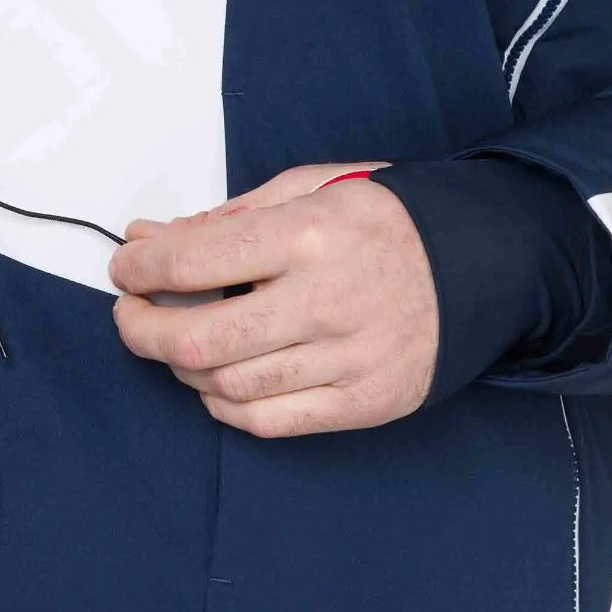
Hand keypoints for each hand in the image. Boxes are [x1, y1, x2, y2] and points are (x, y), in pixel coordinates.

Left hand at [108, 163, 438, 437]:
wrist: (485, 263)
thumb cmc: (387, 218)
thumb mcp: (308, 188)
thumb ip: (225, 217)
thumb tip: (149, 238)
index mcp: (308, 236)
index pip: (194, 261)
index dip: (141, 267)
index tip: (126, 266)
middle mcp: (325, 302)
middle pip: (199, 339)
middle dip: (141, 329)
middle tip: (129, 313)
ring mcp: (347, 360)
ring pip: (228, 386)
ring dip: (180, 367)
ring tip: (174, 339)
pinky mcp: (365, 403)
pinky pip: (271, 422)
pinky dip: (225, 406)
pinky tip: (213, 382)